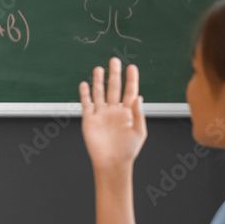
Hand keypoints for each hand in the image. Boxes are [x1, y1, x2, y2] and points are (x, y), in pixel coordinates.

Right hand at [80, 57, 146, 173]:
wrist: (112, 163)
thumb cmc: (128, 150)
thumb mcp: (139, 132)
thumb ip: (138, 114)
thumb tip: (139, 97)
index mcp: (128, 112)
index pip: (130, 91)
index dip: (131, 79)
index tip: (132, 67)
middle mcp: (114, 110)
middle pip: (114, 88)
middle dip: (114, 74)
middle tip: (115, 60)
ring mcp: (101, 113)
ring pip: (99, 92)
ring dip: (99, 80)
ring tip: (99, 68)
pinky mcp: (89, 119)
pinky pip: (86, 103)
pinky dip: (85, 93)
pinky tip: (85, 84)